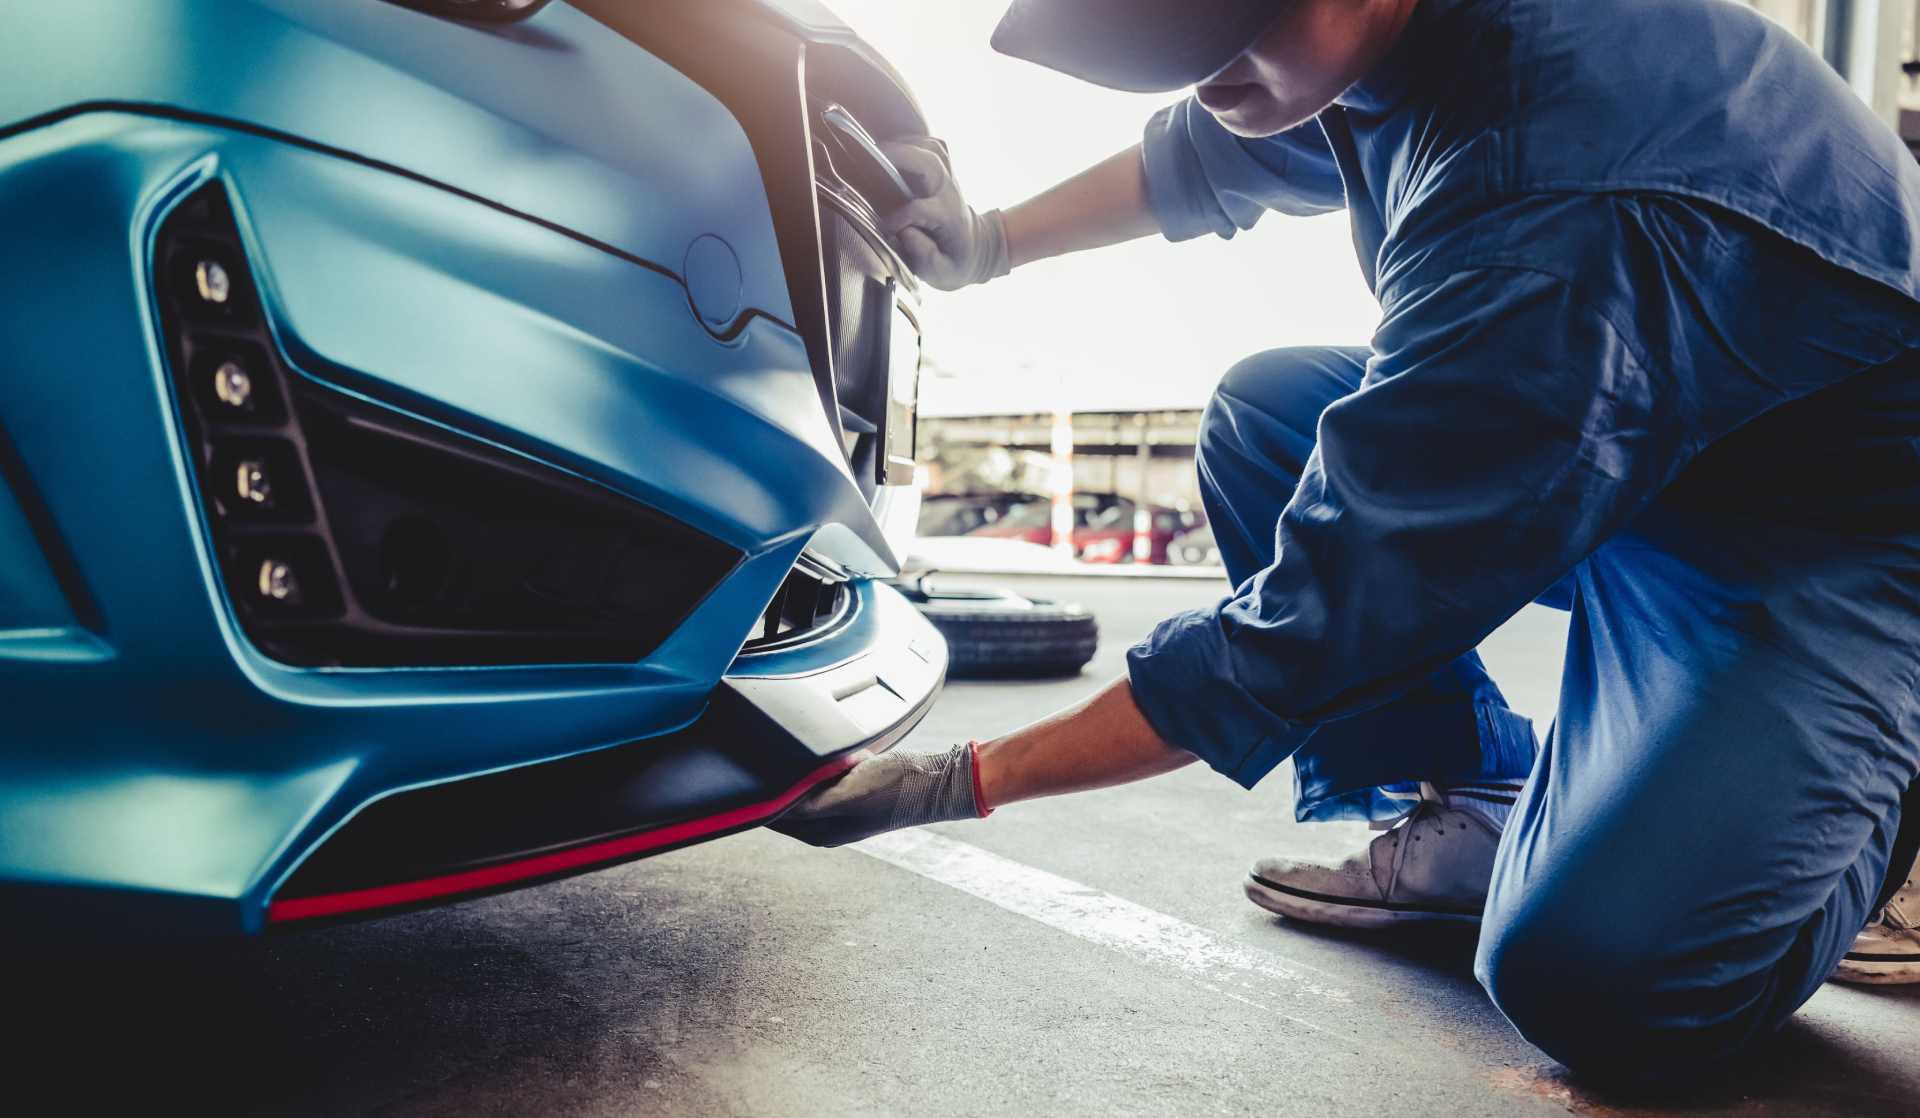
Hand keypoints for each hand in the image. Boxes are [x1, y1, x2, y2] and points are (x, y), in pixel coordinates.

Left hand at [769, 743, 986, 847]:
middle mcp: (827, 824)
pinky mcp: (855, 792)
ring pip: (810, 784)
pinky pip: (830, 774)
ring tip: (834, 761)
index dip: (764, 796)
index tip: (754, 775)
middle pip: (790, 800)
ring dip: (815, 769)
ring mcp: (842, 808)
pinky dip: (834, 763)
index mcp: (820, 833)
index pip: (776, 815)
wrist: (938, 780)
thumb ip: (812, 804)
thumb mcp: (849, 794)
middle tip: (796, 758)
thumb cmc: (896, 788)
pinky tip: (850, 756)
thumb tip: (778, 807)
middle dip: (792, 779)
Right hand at [878, 139, 1009, 291]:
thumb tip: (905, 233)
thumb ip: (925, 257)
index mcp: (950, 217)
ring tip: (880, 152)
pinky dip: (912, 141)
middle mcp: (950, 191)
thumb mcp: (943, 274)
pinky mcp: (945, 170)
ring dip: (906, 144)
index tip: (883, 229)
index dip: (897, 218)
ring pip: (932, 148)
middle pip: (930, 162)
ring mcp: (949, 177)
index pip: (919, 209)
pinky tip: (894, 150)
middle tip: (872, 159)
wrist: (977, 248)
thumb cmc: (955, 263)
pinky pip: (931, 145)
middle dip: (901, 157)